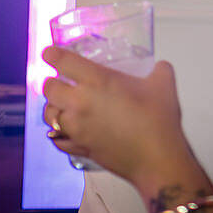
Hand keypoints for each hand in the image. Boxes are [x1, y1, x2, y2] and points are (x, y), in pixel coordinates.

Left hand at [41, 46, 195, 185]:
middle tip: (61, 81)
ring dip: (53, 107)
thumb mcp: (163, 85)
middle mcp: (80, 102)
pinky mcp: (79, 148)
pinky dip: (57, 134)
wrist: (157, 158)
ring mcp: (77, 127)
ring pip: (49, 114)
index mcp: (98, 80)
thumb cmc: (158, 120)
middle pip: (49, 88)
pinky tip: (63, 132)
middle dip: (52, 82)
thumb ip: (160, 70)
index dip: (52, 55)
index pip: (64, 62)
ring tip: (61, 106)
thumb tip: (160, 67)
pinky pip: (57, 140)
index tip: (49, 54)